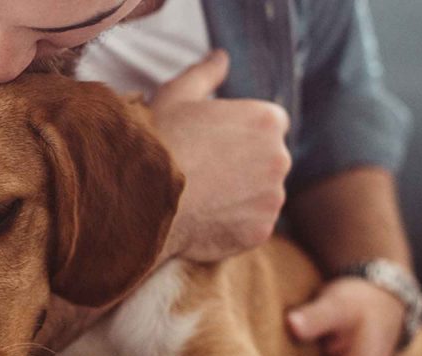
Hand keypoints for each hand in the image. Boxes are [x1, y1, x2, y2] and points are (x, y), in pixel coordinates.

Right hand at [150, 49, 291, 261]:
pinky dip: (233, 225)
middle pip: (268, 160)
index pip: (268, 124)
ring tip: (200, 197)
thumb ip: (205, 74)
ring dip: (239, 196)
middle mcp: (279, 156)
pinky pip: (252, 225)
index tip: (213, 144)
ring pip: (261, 195)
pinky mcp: (261, 230)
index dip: (239, 134)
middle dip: (243, 165)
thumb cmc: (157, 142)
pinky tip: (203, 219)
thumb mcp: (176, 96)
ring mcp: (272, 197)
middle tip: (203, 172)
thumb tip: (220, 58)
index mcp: (265, 119)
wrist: (142, 198)